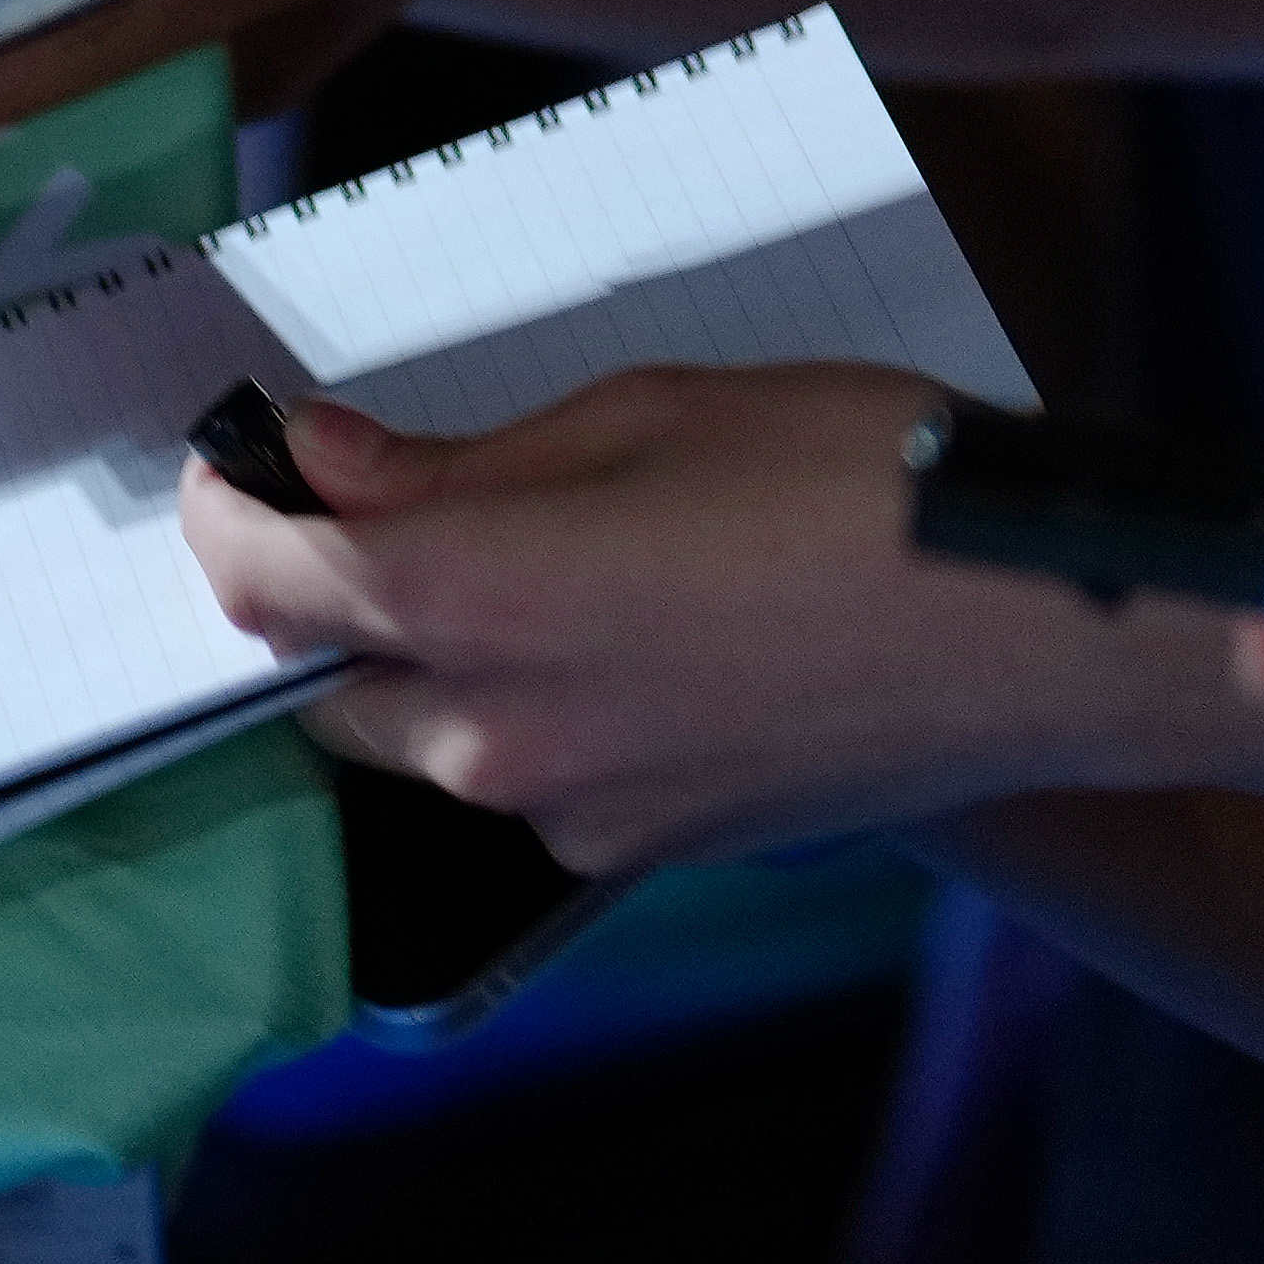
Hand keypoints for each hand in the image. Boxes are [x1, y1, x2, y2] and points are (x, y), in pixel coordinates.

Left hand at [169, 362, 1211, 869]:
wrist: (1039, 626)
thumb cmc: (861, 483)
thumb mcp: (642, 414)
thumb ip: (460, 463)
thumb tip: (326, 467)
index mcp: (479, 605)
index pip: (268, 586)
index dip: (224, 520)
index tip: (233, 471)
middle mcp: (504, 738)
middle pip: (333, 687)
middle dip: (330, 602)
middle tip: (380, 499)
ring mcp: (579, 813)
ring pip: (434, 744)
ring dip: (437, 661)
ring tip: (538, 554)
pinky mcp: (651, 849)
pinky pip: (537, 782)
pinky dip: (538, 711)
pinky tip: (630, 627)